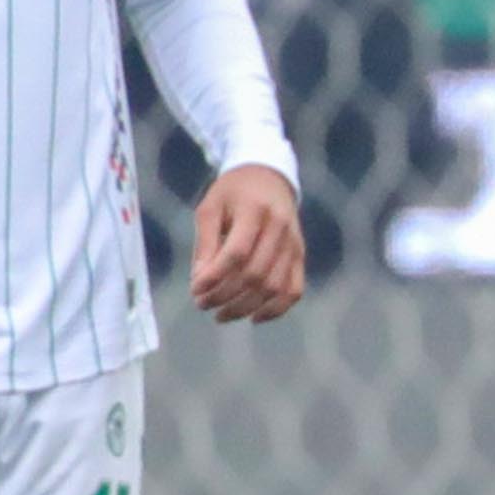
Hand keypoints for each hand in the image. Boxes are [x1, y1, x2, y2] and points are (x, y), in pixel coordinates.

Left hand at [189, 165, 304, 324]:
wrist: (268, 177)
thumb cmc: (232, 193)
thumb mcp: (210, 208)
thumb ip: (205, 243)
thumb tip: (201, 282)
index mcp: (255, 210)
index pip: (237, 252)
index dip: (215, 277)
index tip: (195, 290)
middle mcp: (280, 227)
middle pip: (255, 274)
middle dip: (225, 296)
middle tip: (202, 304)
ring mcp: (294, 243)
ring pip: (274, 287)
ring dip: (245, 307)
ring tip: (221, 314)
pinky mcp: (300, 255)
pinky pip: (294, 290)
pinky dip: (275, 310)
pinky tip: (253, 317)